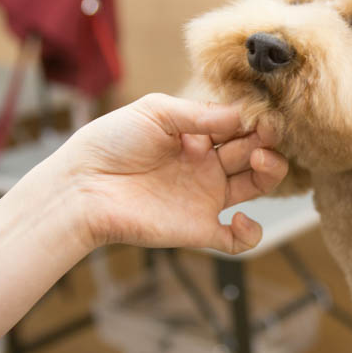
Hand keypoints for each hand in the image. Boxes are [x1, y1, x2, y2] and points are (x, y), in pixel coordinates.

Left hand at [53, 93, 287, 252]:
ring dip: (270, 172)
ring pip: (257, 186)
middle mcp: (207, 165)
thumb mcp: (156, 111)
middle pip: (255, 152)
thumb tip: (241, 115)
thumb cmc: (111, 142)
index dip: (255, 120)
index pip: (241, 125)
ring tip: (260, 160)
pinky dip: (250, 233)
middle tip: (264, 135)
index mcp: (198, 135)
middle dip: (266, 141)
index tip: (261, 114)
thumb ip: (200, 114)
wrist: (81, 187)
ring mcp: (206, 197)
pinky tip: (240, 219)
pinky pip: (237, 240)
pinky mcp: (199, 229)